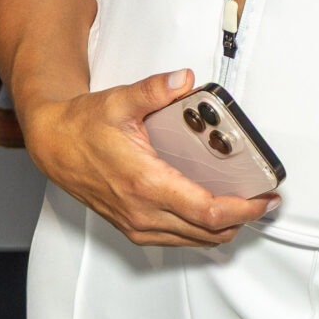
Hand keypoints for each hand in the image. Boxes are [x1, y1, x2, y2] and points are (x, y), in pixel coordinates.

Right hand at [19, 68, 275, 246]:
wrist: (54, 145)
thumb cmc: (85, 125)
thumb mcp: (120, 100)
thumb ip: (154, 89)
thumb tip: (183, 78)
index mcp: (145, 183)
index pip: (206, 210)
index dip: (242, 209)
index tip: (264, 198)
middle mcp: (142, 211)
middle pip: (206, 231)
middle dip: (241, 219)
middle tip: (263, 200)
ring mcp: (137, 224)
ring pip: (193, 240)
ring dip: (222, 229)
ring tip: (244, 206)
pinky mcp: (132, 227)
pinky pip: (176, 239)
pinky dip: (200, 231)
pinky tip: (211, 213)